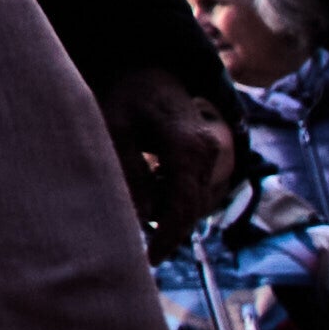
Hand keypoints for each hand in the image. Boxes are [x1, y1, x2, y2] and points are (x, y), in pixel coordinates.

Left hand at [118, 66, 255, 225]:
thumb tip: (139, 217)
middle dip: (163, 224)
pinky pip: (192, 191)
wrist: (151, 70)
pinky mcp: (208, 159)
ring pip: (192, 203)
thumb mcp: (116, 127)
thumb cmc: (126, 96)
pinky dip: (170, 196)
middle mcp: (209, 154)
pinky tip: (148, 177)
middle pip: (190, 209)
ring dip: (165, 209)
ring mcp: (213, 156)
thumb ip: (129, 170)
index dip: (168, 236)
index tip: (149, 259)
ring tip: (137, 186)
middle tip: (131, 223)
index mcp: (189, 146)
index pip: (183, 205)